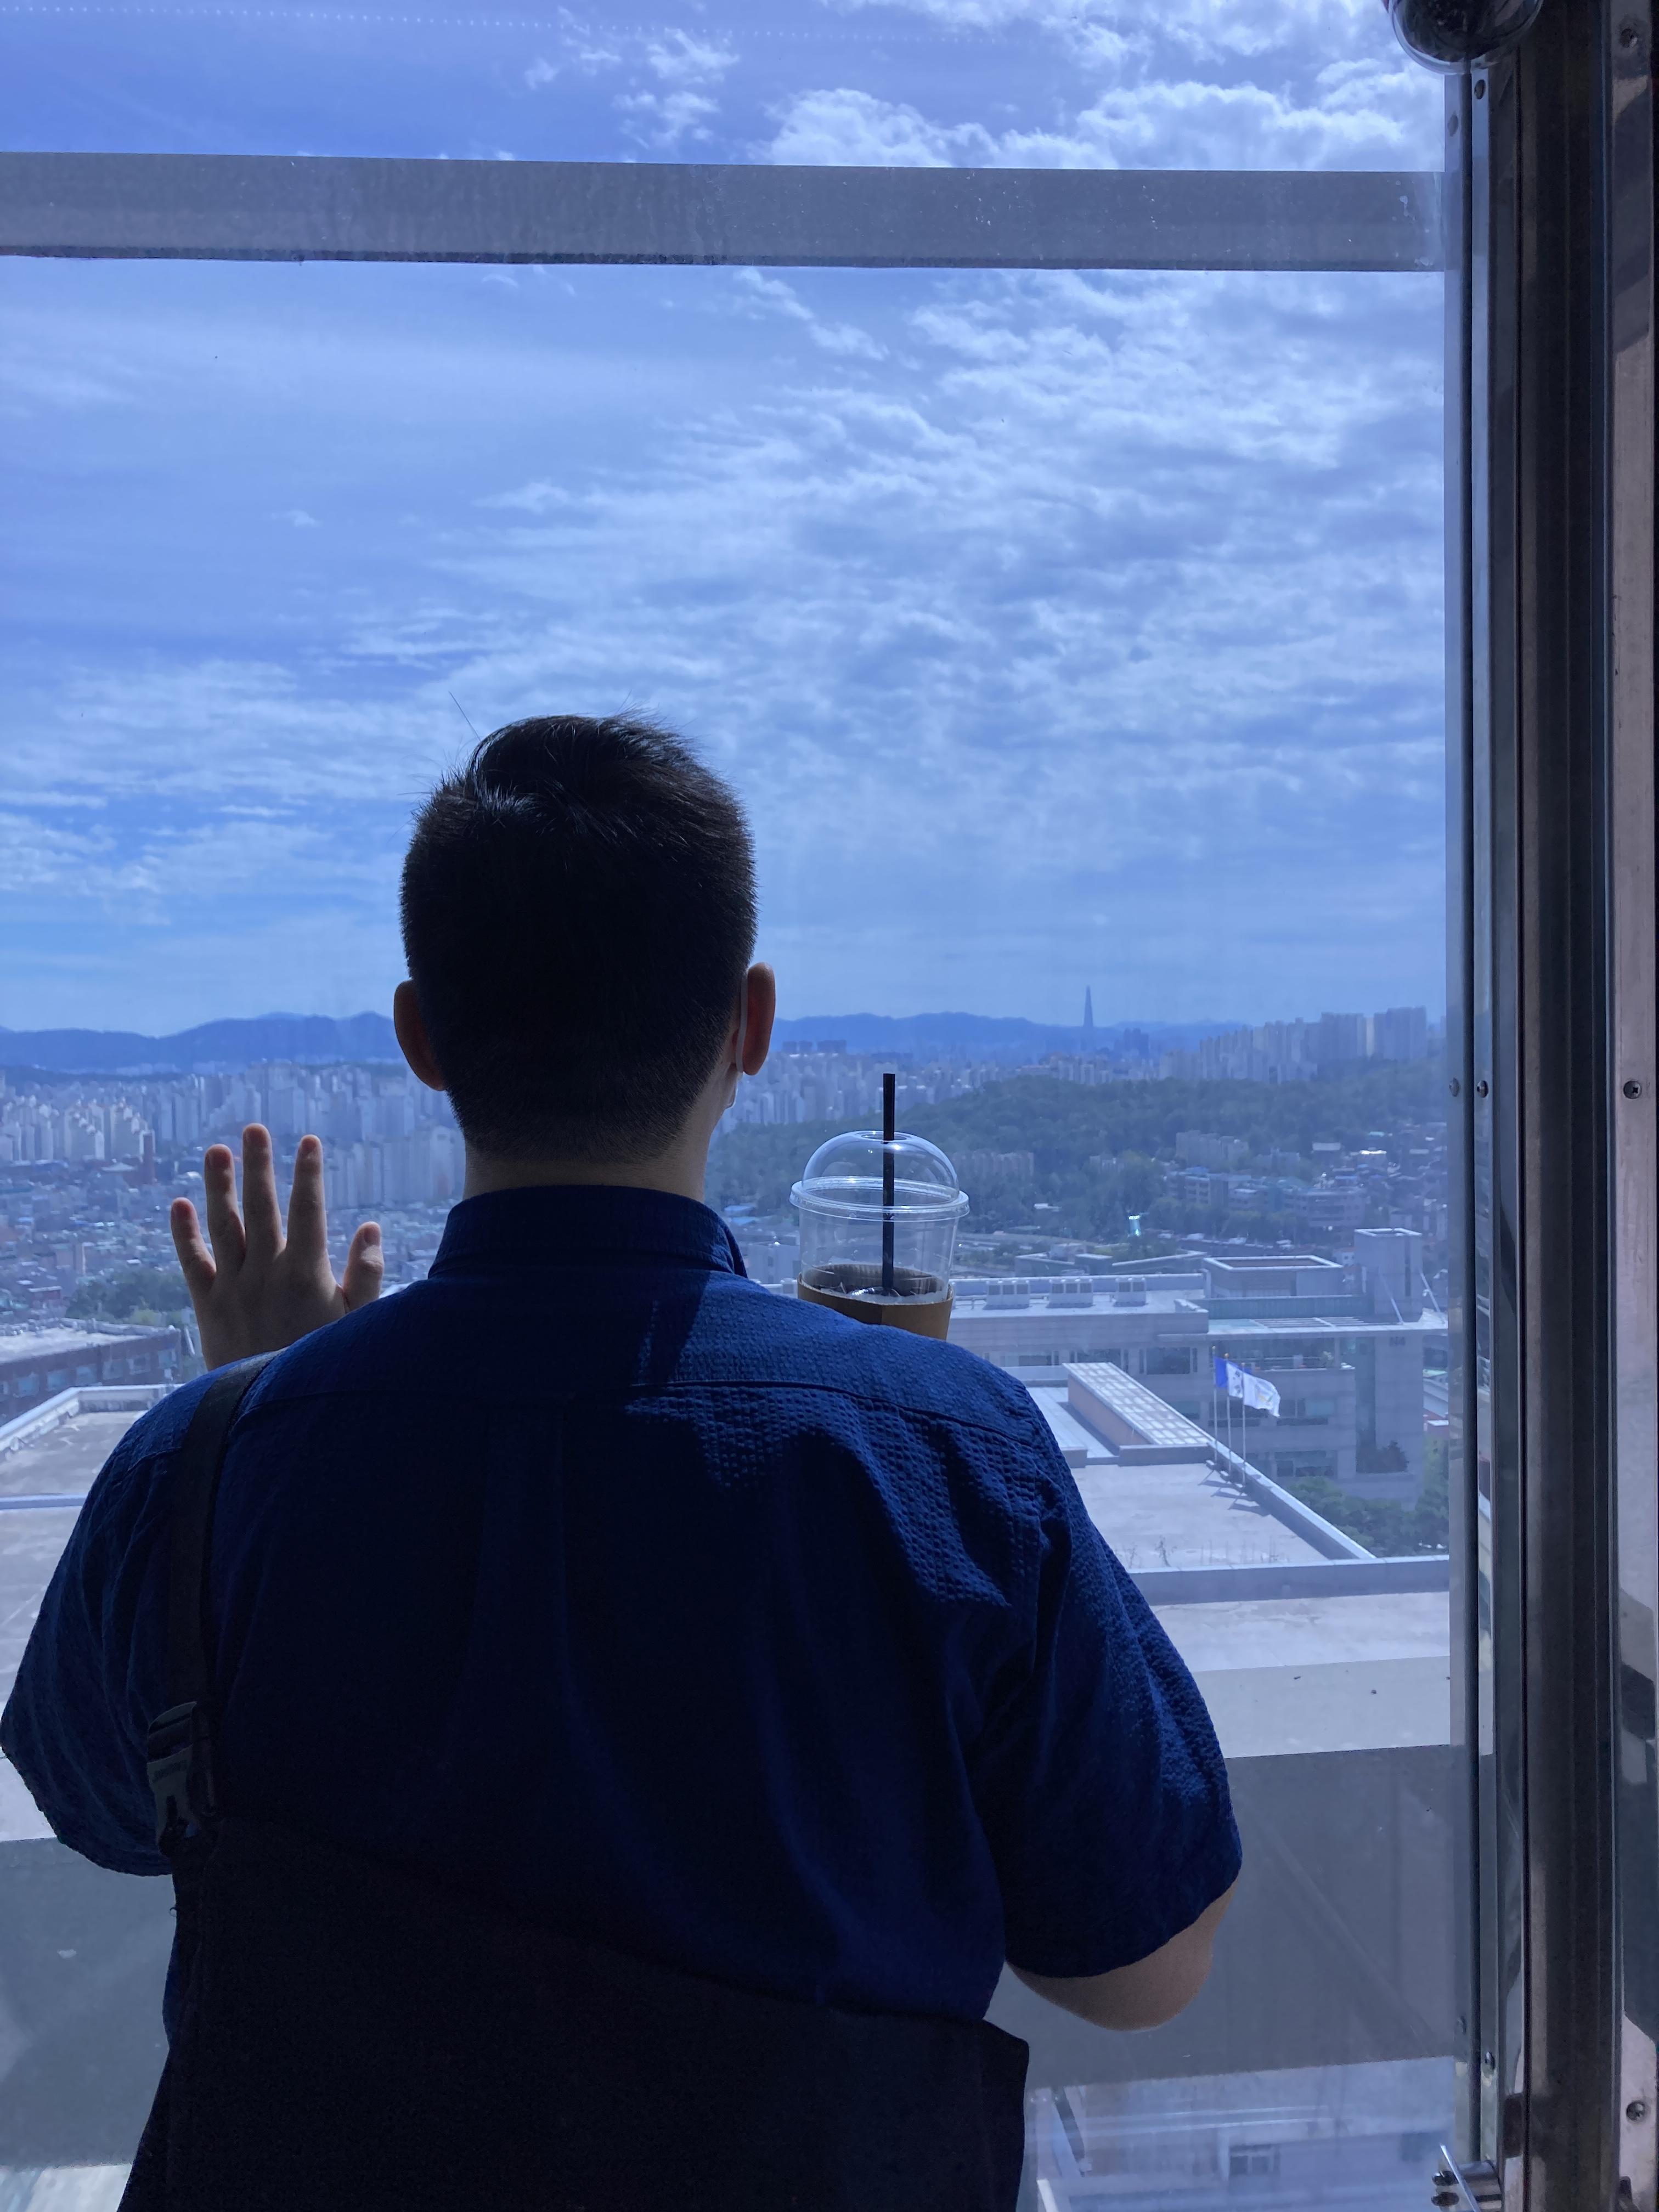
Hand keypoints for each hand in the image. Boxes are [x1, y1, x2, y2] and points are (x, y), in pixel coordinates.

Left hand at [170, 1125, 382, 1368]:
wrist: (273, 1413)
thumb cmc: (323, 1363)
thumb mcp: (357, 1322)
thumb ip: (365, 1273)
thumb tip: (370, 1227)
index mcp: (306, 1273)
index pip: (308, 1210)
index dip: (308, 1174)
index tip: (309, 1141)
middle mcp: (266, 1273)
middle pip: (261, 1207)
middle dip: (259, 1165)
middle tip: (254, 1129)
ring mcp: (233, 1288)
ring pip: (224, 1226)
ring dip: (219, 1186)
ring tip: (215, 1150)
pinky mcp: (208, 1307)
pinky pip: (193, 1263)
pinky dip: (184, 1233)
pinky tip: (179, 1203)